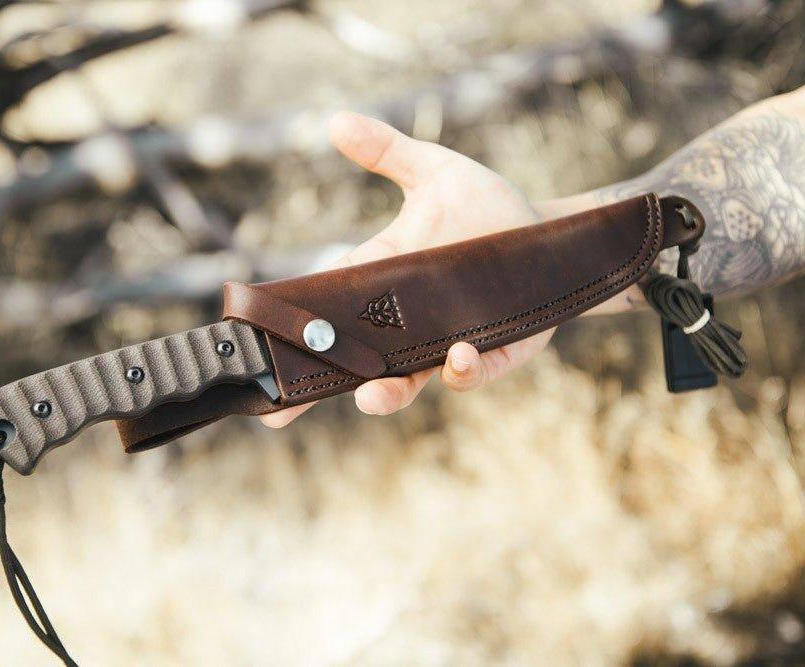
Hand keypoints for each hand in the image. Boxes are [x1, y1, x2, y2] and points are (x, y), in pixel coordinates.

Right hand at [261, 112, 550, 426]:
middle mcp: (409, 322)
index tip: (254, 357)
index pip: (328, 310)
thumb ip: (387, 151)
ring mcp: (448, 341)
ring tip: (371, 396)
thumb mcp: (435, 172)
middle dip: (322, 388)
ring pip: (407, 382)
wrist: (550, 231)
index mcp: (385, 278)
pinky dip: (462, 370)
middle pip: (355, 363)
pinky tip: (458, 356)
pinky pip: (471, 373)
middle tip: (286, 408)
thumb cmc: (486, 204)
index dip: (291, 334)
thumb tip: (334, 121)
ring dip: (387, 395)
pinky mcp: (494, 354)